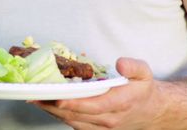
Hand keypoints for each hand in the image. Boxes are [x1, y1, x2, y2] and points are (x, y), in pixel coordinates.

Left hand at [32, 58, 165, 129]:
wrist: (152, 111)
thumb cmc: (143, 89)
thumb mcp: (144, 73)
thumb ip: (133, 67)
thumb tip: (120, 64)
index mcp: (120, 103)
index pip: (93, 105)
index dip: (73, 102)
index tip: (57, 97)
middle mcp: (110, 118)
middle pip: (78, 115)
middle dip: (55, 106)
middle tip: (34, 95)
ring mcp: (103, 127)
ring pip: (74, 122)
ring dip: (53, 112)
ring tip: (35, 100)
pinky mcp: (97, 129)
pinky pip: (76, 125)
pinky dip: (60, 116)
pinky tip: (47, 106)